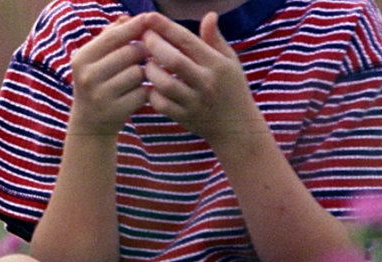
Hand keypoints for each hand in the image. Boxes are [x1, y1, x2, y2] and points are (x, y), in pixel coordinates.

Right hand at [68, 14, 150, 135]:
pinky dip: (145, 91)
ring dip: (144, 73)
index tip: (150, 20)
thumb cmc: (97, 83)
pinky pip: (143, 92)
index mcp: (82, 59)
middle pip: (131, 52)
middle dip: (144, 51)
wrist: (89, 124)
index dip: (135, 26)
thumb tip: (126, 18)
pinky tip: (138, 93)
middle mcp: (88, 76)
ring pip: (139, 72)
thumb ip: (109, 37)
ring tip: (136, 77)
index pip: (114, 36)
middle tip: (145, 54)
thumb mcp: (94, 60)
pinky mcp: (116, 112)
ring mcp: (101, 96)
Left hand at [140, 12, 265, 146]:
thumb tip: (210, 14)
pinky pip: (161, 104)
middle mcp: (207, 83)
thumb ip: (215, 39)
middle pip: (174, 60)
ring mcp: (195, 102)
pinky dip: (152, 93)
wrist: (238, 126)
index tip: (149, 16)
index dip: (166, 27)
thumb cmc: (231, 87)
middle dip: (154, 45)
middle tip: (143, 38)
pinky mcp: (185, 118)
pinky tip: (151, 85)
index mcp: (217, 64)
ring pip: (164, 84)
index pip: (188, 41)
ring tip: (148, 62)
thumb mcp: (230, 61)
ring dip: (150, 70)